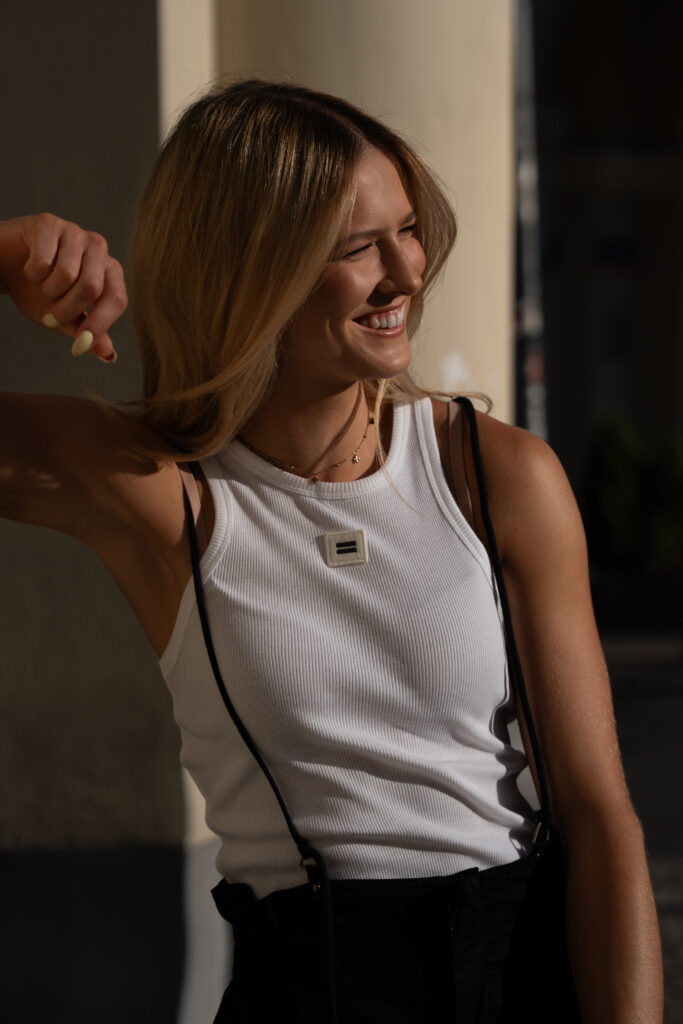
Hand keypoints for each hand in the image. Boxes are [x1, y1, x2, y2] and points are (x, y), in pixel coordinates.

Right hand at [0, 213, 127, 360]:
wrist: (2, 268)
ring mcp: (74, 232)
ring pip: (67, 275)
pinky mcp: (49, 223)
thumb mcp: (63, 318)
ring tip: (41, 286)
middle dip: (66, 310)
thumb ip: (86, 332)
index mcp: (109, 272)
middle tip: (51, 315)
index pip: (117, 299)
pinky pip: (43, 260)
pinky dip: (32, 273)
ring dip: (47, 291)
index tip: (80, 344)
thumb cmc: (37, 292)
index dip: (99, 324)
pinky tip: (29, 267)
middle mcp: (98, 248)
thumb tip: (109, 355)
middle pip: (92, 287)